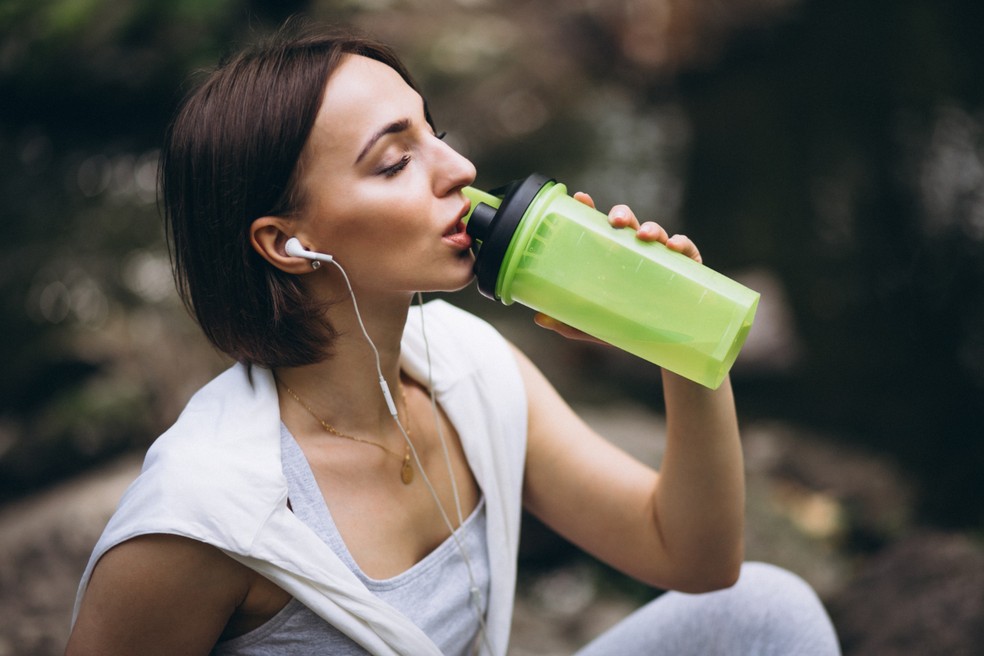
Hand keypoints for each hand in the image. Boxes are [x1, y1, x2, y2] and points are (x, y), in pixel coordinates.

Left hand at [534, 192, 701, 340]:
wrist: (665, 347)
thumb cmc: (628, 326)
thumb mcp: (596, 326)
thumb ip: (570, 322)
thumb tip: (539, 318)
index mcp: (613, 256)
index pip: (599, 226)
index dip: (589, 208)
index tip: (580, 197)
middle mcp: (636, 251)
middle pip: (628, 223)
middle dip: (621, 215)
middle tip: (616, 222)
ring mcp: (662, 258)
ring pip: (655, 232)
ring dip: (650, 228)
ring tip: (644, 236)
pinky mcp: (687, 268)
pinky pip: (686, 250)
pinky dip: (680, 243)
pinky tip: (673, 247)